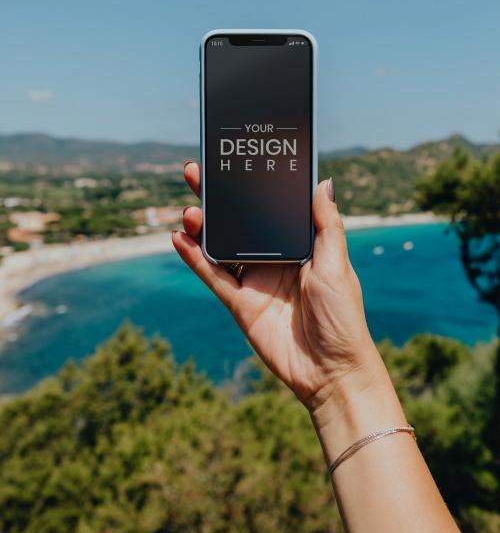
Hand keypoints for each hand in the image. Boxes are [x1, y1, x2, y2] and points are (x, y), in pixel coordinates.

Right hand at [172, 163, 384, 414]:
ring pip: (221, 245)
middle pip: (239, 220)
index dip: (252, 186)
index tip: (236, 162)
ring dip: (203, 226)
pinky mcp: (240, 303)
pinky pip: (213, 276)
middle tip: (197, 172)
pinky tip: (179, 239)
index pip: (270, 206)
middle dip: (218, 197)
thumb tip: (323, 182)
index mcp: (299, 244)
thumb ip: (326, 224)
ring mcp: (255, 279)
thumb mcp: (337, 264)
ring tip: (190, 210)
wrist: (331, 370)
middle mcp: (274, 257)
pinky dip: (195, 258)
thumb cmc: (344, 316)